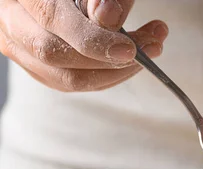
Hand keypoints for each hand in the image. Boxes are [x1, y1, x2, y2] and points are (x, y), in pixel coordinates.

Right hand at [0, 0, 167, 91]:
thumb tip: (108, 16)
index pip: (51, 18)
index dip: (92, 39)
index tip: (130, 48)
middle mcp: (9, 19)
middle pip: (53, 53)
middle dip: (110, 59)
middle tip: (153, 46)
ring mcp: (17, 45)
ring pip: (64, 77)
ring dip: (116, 72)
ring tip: (151, 48)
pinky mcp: (34, 65)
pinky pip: (70, 82)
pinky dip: (106, 77)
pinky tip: (130, 62)